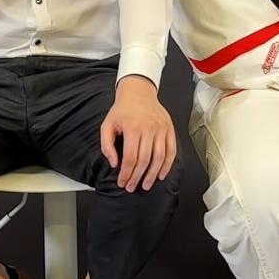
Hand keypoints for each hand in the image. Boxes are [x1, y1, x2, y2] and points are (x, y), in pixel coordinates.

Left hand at [99, 77, 176, 191]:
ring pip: (159, 158)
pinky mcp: (169, 129)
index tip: (123, 182)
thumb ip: (107, 145)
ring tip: (146, 184)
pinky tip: (161, 174)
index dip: (126, 173)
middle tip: (132, 186)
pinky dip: (167, 165)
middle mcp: (149, 128)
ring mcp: (161, 129)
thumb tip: (114, 163)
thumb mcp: (107, 125)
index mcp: (133, 128)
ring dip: (153, 175)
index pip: (130, 158)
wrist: (138, 92)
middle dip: (137, 177)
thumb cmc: (122, 110)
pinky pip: (171, 151)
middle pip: (144, 160)